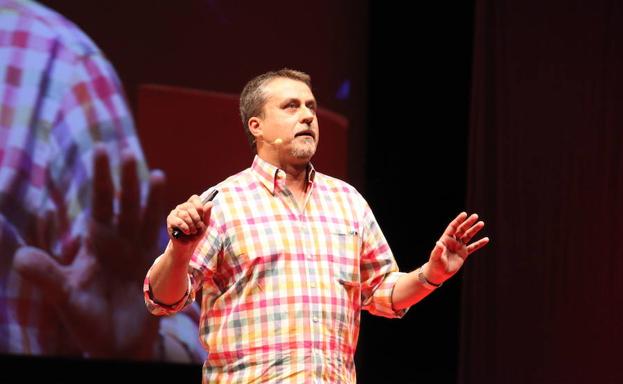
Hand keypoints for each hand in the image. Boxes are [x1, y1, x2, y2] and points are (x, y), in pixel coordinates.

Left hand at [14, 144, 165, 358]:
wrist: (117, 347)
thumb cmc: (88, 321)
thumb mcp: (63, 297)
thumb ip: (46, 275)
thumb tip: (19, 256)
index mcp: (96, 245)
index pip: (99, 205)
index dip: (101, 179)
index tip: (102, 151)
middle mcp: (120, 244)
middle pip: (125, 206)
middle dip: (126, 181)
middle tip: (127, 154)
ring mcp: (142, 256)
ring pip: (148, 220)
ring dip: (152, 199)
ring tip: (156, 175)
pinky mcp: (160, 272)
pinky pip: (171, 246)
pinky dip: (180, 230)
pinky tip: (188, 214)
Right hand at [167, 194, 212, 249]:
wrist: (187, 245)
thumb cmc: (196, 233)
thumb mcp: (204, 223)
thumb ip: (207, 214)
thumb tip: (210, 203)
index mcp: (190, 206)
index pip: (194, 198)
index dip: (199, 206)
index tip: (202, 216)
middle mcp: (182, 207)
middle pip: (190, 206)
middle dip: (196, 218)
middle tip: (198, 227)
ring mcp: (175, 213)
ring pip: (184, 214)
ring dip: (191, 225)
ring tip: (193, 231)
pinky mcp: (170, 220)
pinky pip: (179, 221)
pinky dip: (185, 228)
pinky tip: (187, 232)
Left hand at [424, 212, 488, 284]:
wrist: (439, 273)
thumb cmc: (435, 264)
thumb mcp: (435, 257)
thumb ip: (438, 250)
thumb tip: (438, 243)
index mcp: (446, 239)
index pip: (453, 227)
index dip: (458, 220)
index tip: (464, 214)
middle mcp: (453, 241)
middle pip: (462, 229)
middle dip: (468, 223)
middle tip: (475, 216)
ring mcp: (459, 247)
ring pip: (468, 236)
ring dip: (474, 230)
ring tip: (481, 223)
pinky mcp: (463, 253)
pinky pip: (473, 247)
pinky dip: (479, 243)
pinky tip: (486, 239)